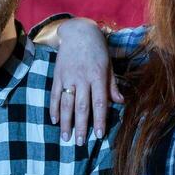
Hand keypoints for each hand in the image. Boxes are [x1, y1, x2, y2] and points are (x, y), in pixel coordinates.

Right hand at [49, 18, 123, 144]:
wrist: (78, 31)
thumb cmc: (98, 49)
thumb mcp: (109, 65)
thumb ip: (112, 85)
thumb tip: (120, 102)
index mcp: (98, 76)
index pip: (99, 102)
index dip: (100, 120)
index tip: (99, 135)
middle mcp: (82, 78)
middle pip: (82, 107)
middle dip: (81, 126)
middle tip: (80, 143)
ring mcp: (68, 77)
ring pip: (66, 103)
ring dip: (66, 122)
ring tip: (66, 137)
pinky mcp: (57, 75)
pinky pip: (54, 94)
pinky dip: (53, 108)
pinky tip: (54, 121)